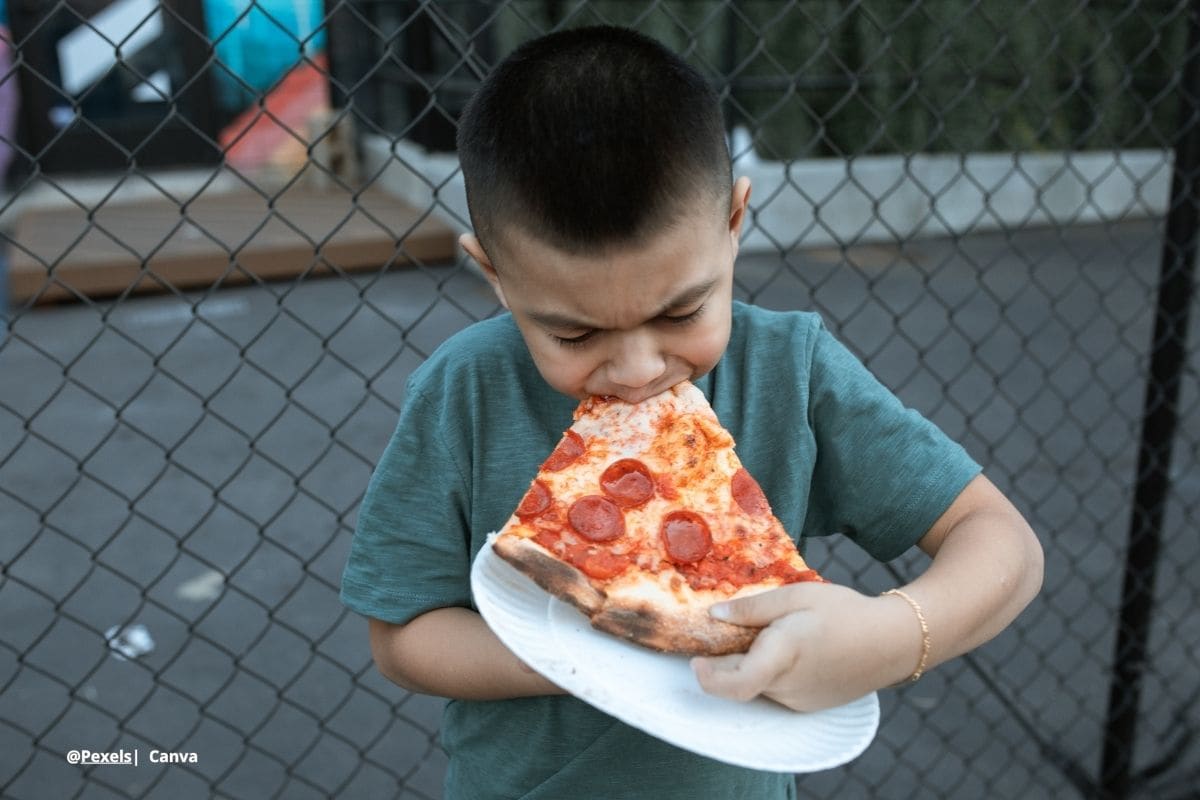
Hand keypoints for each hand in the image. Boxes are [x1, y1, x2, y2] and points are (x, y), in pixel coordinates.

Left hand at [691, 583, 916, 711]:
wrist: (892, 642)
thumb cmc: (844, 612)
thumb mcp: (797, 595)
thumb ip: (753, 607)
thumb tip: (714, 615)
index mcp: (782, 655)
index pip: (736, 684)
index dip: (709, 678)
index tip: (695, 660)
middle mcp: (787, 685)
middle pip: (740, 679)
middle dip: (725, 659)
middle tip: (728, 630)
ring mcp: (798, 700)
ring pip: (757, 684)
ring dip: (750, 663)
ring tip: (773, 632)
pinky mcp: (808, 705)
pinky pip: (776, 690)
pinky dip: (770, 672)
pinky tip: (790, 647)